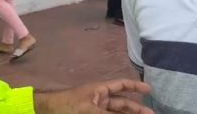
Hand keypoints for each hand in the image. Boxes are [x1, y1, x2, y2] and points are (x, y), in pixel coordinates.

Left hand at [34, 79, 152, 113]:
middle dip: (137, 109)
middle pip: (123, 104)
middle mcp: (100, 99)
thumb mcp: (89, 110)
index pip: (121, 85)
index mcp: (100, 90)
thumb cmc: (67, 106)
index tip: (149, 90)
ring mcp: (96, 110)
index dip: (135, 87)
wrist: (47, 111)